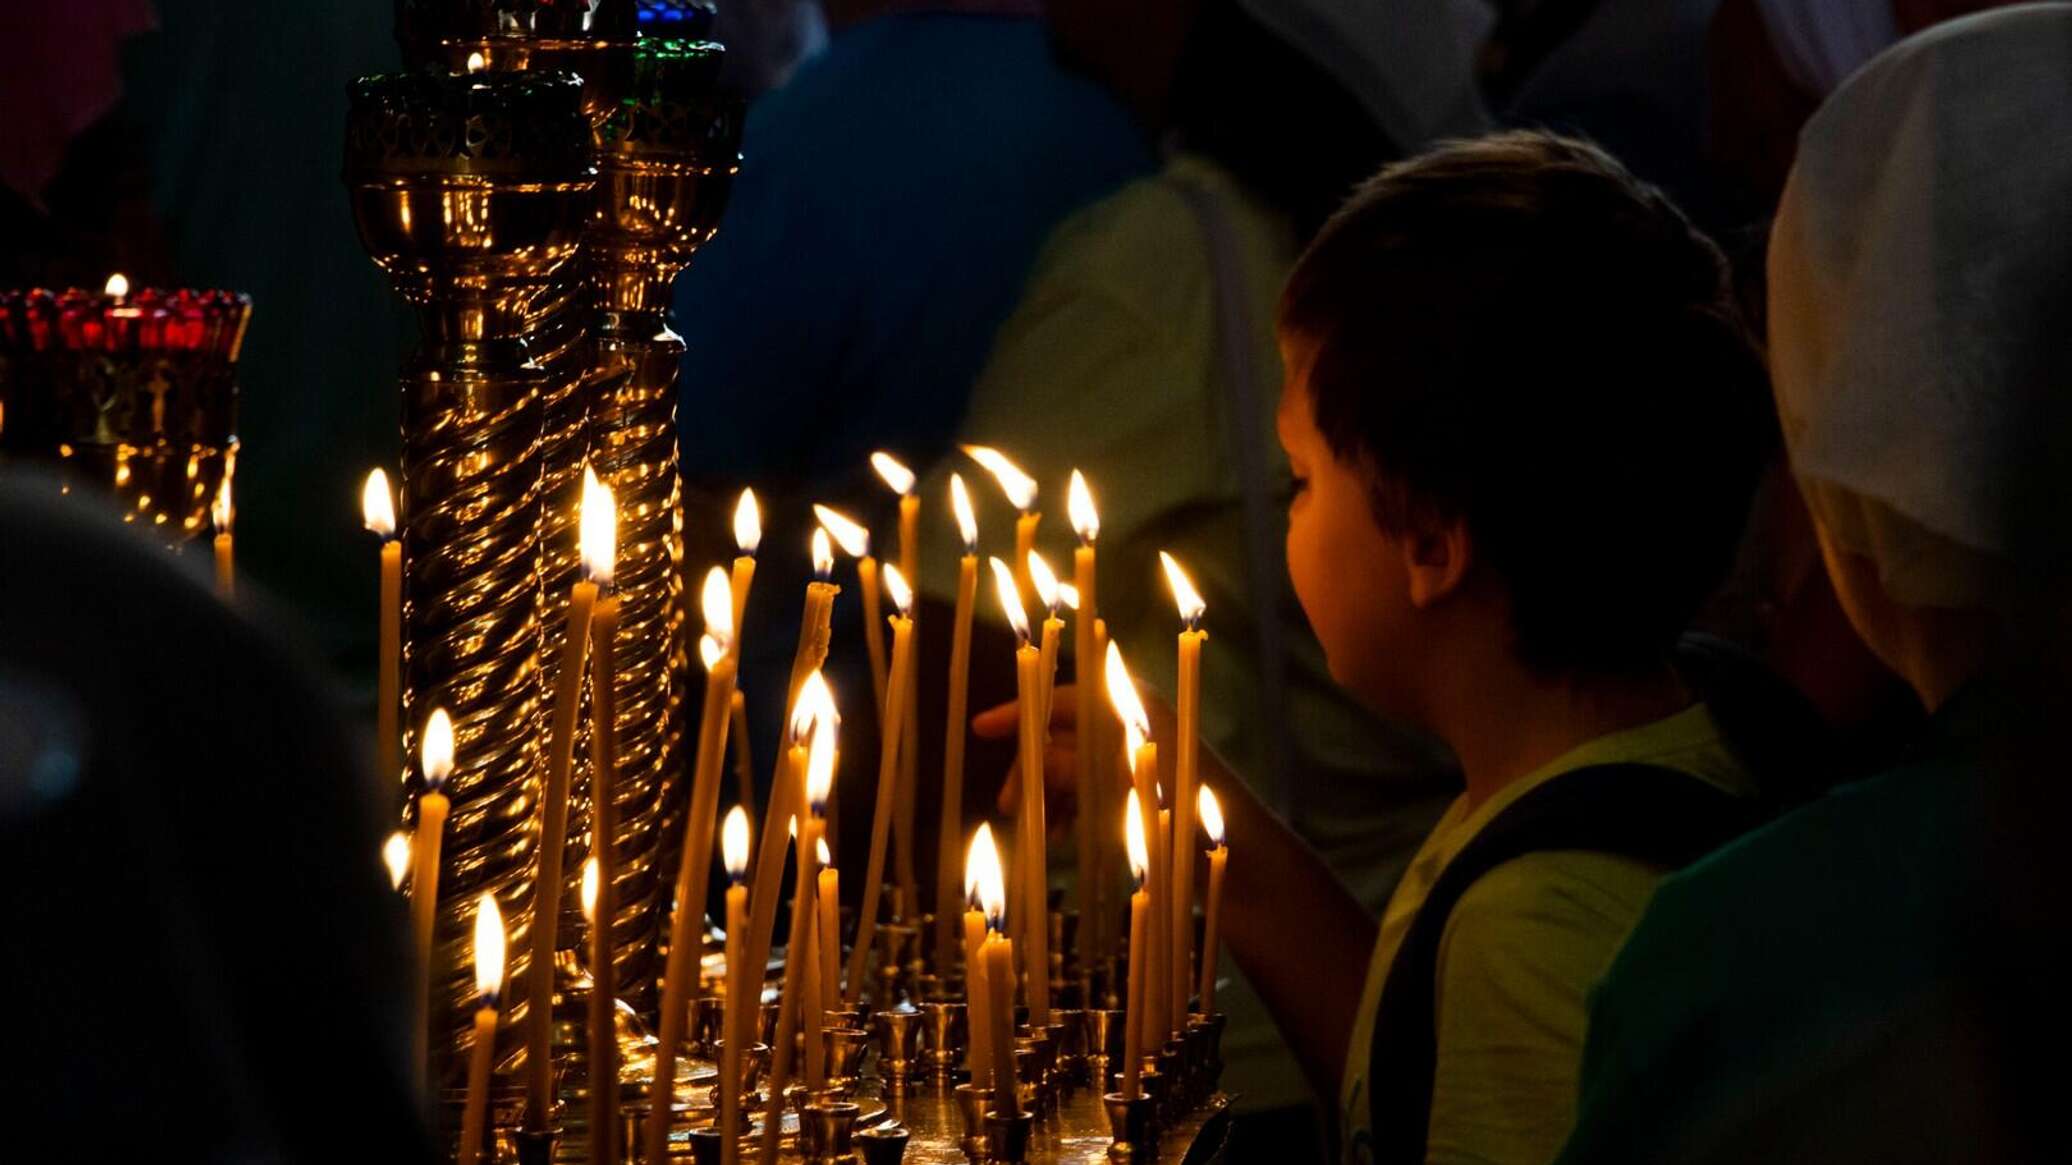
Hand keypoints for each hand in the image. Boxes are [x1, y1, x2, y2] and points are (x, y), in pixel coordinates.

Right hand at [973, 683, 1175, 827]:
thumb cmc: (1191, 819)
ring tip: (1040, 835)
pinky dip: (1073, 810)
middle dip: (1033, 769)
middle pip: (1063, 735)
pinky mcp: (1146, 791)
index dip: (1021, 713)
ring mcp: (1140, 759)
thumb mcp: (1125, 790)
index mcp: (1135, 711)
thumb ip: (1076, 768)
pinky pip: (1094, 790)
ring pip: (1075, 767)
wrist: (1249, 865)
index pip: (1064, 698)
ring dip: (1050, 795)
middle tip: (1009, 809)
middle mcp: (1136, 726)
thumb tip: (1031, 759)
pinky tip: (1063, 839)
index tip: (980, 730)